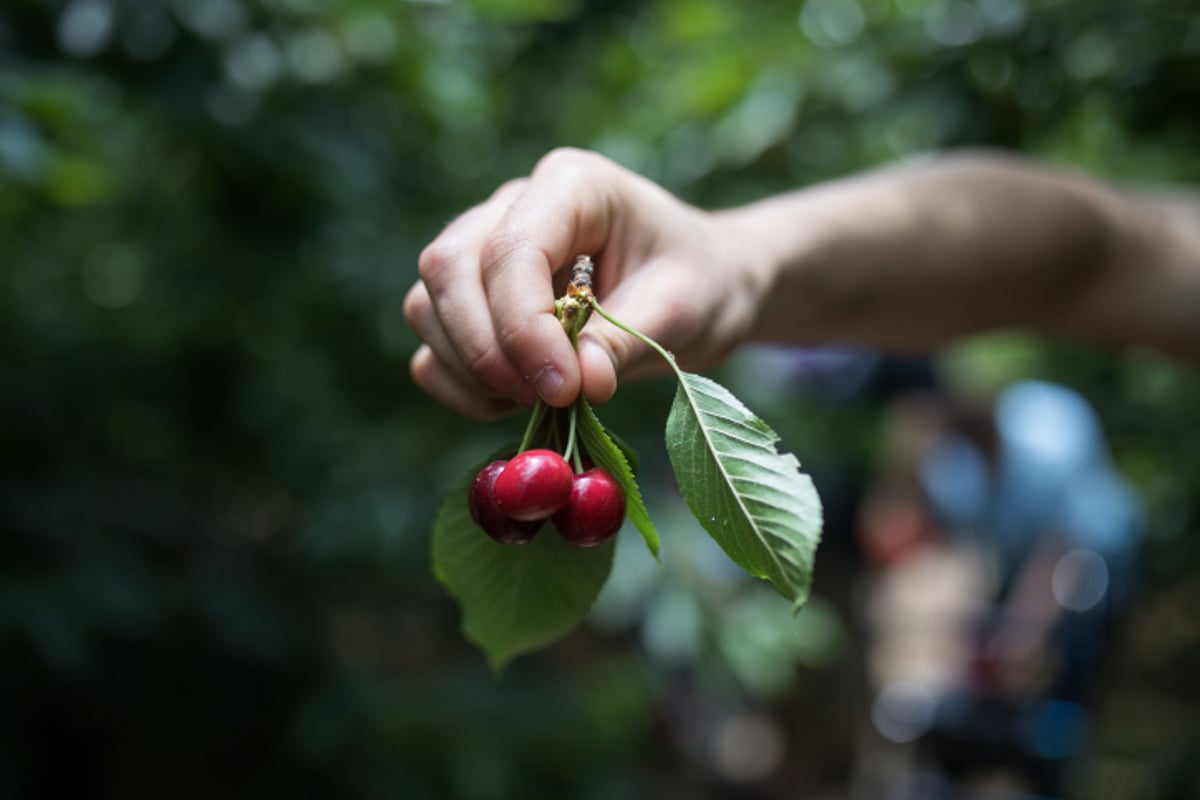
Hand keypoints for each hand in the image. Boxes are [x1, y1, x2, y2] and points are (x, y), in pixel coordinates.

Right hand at [404, 148, 767, 418]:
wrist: (703, 288)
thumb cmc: (699, 282)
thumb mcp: (681, 309)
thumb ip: (625, 341)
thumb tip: (579, 383)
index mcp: (570, 186)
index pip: (510, 248)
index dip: (522, 325)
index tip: (563, 387)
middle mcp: (511, 205)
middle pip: (447, 268)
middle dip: (485, 347)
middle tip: (547, 398)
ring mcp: (482, 250)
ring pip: (428, 306)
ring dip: (470, 369)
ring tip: (540, 400)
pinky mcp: (472, 301)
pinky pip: (431, 345)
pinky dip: (459, 384)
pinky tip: (514, 402)